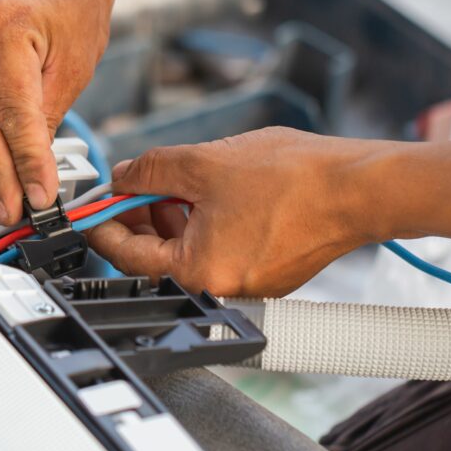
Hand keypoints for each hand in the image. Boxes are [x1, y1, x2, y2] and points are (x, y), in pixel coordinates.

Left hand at [88, 128, 385, 296]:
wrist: (359, 187)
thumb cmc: (294, 179)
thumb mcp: (201, 162)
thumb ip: (148, 171)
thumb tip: (121, 177)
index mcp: (198, 272)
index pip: (128, 255)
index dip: (103, 224)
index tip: (91, 208)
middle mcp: (221, 288)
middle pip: (158, 255)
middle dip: (141, 216)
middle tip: (134, 184)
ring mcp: (246, 283)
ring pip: (190, 250)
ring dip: (173, 216)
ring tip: (177, 179)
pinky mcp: (267, 271)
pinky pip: (219, 249)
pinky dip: (205, 223)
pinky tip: (209, 192)